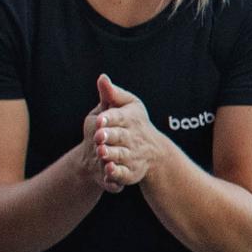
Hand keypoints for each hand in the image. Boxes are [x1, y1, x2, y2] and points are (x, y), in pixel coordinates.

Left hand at [90, 74, 163, 192]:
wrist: (152, 152)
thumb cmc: (134, 123)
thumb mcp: (127, 105)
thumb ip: (112, 94)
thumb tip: (102, 77)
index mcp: (130, 119)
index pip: (119, 117)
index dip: (109, 119)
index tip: (100, 120)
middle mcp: (132, 137)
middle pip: (120, 136)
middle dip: (109, 136)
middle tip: (98, 137)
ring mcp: (132, 155)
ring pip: (120, 154)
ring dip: (111, 154)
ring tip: (101, 152)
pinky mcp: (131, 172)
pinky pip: (123, 173)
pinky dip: (116, 173)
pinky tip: (108, 170)